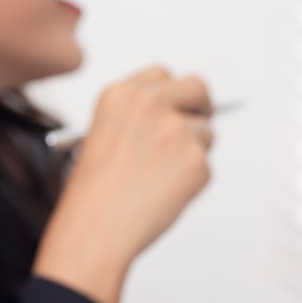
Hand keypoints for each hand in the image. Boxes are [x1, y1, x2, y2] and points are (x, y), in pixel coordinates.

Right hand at [35, 68, 216, 302]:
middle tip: (202, 124)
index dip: (175, 93)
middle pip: (197, 87)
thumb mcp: (105, 136)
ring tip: (159, 180)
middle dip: (203, 106)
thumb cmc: (95, 191)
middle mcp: (151, 104)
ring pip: (205, 132)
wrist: (96, 226)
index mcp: (122, 94)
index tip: (181, 104)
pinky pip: (207, 166)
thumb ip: (141, 119)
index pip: (163, 76)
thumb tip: (182, 117)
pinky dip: (193, 181)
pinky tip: (164, 194)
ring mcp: (176, 130)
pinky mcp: (196, 160)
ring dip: (194, 153)